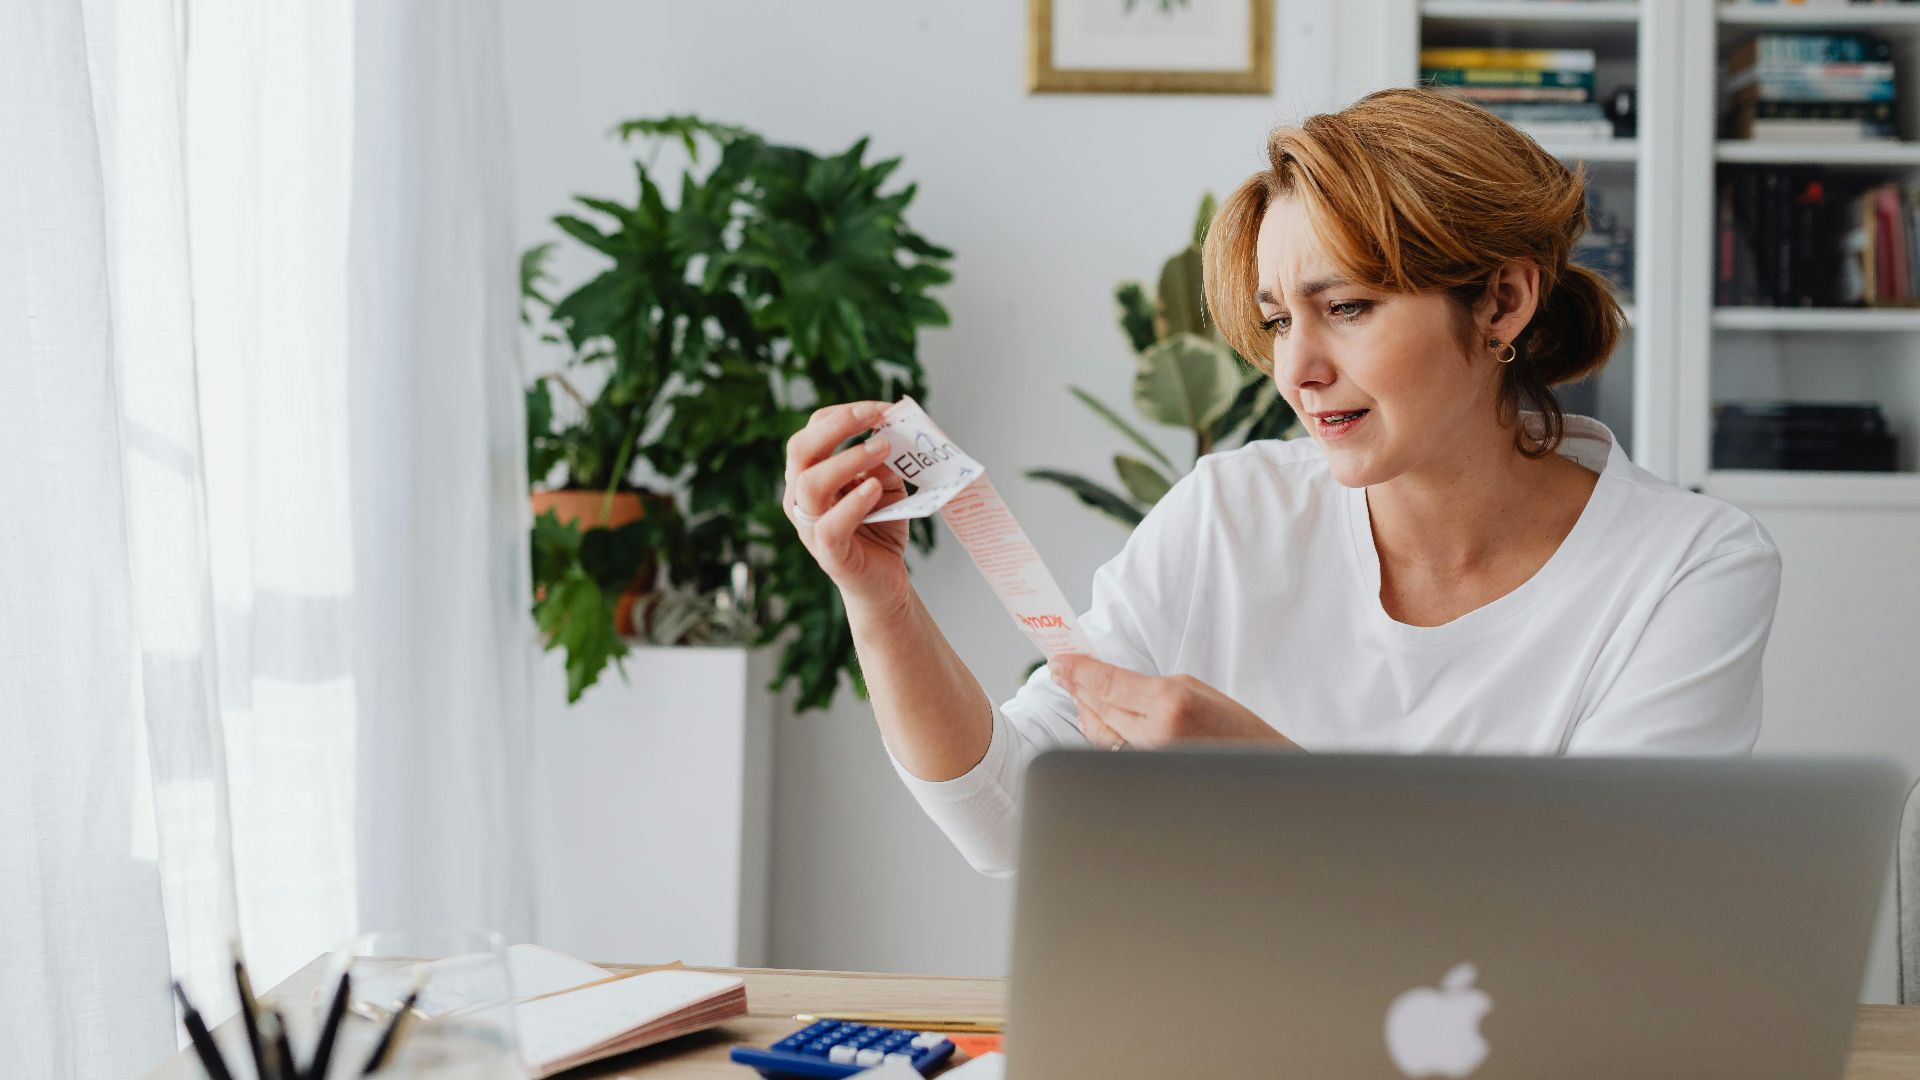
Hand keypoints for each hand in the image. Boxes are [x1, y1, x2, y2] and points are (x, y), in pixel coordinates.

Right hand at [784, 400, 912, 613]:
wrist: (885, 582)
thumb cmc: (880, 528)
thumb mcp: (886, 484)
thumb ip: (884, 461)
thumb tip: (892, 431)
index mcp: (810, 474)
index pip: (813, 431)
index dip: (845, 413)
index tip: (882, 408)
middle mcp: (800, 497)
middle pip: (800, 449)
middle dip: (837, 425)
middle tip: (875, 416)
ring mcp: (809, 526)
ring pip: (809, 484)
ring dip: (848, 459)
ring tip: (883, 448)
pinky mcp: (828, 554)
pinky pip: (829, 525)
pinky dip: (853, 502)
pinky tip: (874, 488)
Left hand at [1048, 654, 1298, 750]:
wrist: (1263, 767)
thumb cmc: (1236, 730)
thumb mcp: (1194, 690)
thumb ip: (1148, 688)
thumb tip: (1107, 684)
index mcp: (1170, 704)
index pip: (1107, 683)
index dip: (1078, 671)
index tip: (1060, 661)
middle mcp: (1155, 735)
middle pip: (1097, 707)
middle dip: (1076, 687)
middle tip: (1061, 671)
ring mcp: (1149, 760)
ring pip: (1098, 733)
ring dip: (1086, 710)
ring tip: (1078, 692)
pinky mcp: (1147, 776)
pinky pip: (1112, 752)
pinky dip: (1101, 733)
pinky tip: (1097, 720)